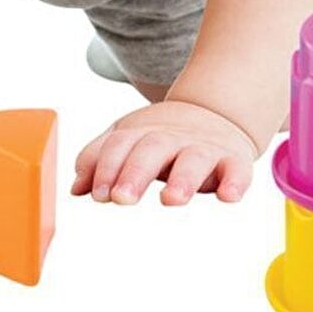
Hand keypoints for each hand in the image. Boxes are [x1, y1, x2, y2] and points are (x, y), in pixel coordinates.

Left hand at [72, 100, 257, 205]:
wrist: (214, 112)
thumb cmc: (160, 137)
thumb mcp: (127, 139)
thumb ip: (99, 160)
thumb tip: (76, 188)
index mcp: (140, 133)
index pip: (118, 145)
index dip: (106, 168)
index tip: (98, 194)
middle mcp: (171, 138)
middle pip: (152, 149)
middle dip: (136, 173)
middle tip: (122, 198)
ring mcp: (203, 148)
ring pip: (194, 159)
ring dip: (182, 179)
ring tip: (171, 199)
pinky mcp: (233, 160)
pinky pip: (237, 170)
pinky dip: (234, 182)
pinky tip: (227, 196)